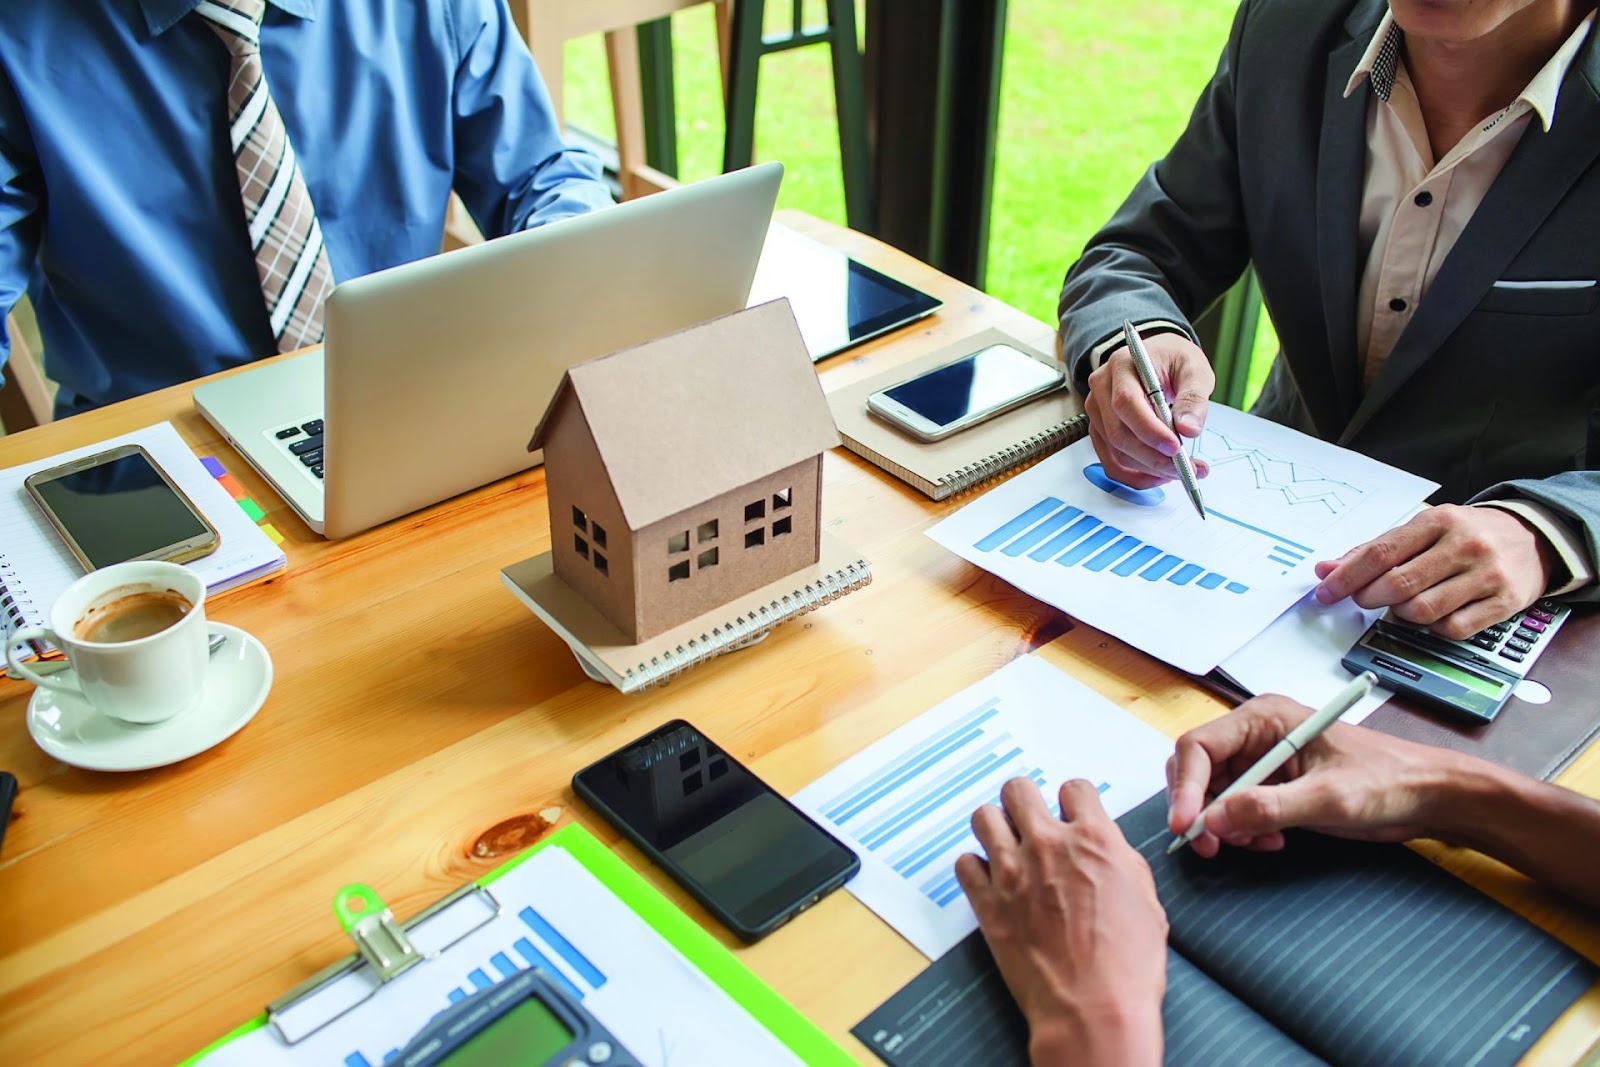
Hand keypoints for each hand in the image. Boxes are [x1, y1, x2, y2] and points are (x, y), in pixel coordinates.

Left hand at [956, 779, 1166, 1066]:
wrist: (1093, 1008)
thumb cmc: (1127, 966)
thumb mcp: (1147, 900)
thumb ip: (1120, 862)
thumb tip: (1106, 850)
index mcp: (1093, 840)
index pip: (1074, 789)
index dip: (1074, 802)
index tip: (1071, 815)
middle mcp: (1048, 846)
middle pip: (1018, 790)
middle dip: (1025, 802)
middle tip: (1031, 822)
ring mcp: (1012, 872)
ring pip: (984, 817)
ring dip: (996, 828)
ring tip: (1006, 846)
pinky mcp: (987, 903)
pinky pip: (964, 864)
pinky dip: (975, 869)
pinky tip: (989, 881)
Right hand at [1084, 332, 1212, 489]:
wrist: (1157, 358)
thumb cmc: (1172, 360)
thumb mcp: (1194, 368)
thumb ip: (1193, 397)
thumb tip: (1189, 429)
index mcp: (1122, 366)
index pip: (1126, 402)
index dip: (1150, 430)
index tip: (1176, 448)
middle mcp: (1102, 388)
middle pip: (1119, 433)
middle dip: (1154, 457)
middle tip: (1187, 468)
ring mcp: (1097, 411)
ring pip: (1116, 452)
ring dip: (1150, 469)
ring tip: (1183, 470)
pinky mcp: (1100, 430)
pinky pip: (1112, 462)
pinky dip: (1137, 475)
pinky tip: (1160, 475)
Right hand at [1165, 695, 1456, 856]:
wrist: (1427, 796)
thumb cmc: (1388, 781)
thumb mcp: (1328, 797)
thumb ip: (1269, 808)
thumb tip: (1213, 820)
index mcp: (1264, 718)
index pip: (1199, 746)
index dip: (1186, 786)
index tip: (1185, 826)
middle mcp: (1256, 735)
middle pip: (1198, 770)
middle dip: (1200, 810)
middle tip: (1210, 846)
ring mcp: (1264, 762)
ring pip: (1214, 795)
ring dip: (1224, 825)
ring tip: (1257, 843)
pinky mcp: (1274, 787)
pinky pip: (1237, 810)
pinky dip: (1242, 831)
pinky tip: (1270, 842)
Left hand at [1313, 505, 1555, 638]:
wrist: (1532, 537)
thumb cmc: (1466, 534)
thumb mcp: (1423, 529)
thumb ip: (1375, 549)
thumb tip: (1326, 569)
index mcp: (1438, 521)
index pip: (1380, 553)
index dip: (1346, 577)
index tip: (1325, 592)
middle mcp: (1464, 546)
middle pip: (1398, 584)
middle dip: (1369, 598)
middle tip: (1364, 599)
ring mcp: (1486, 575)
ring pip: (1422, 611)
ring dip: (1401, 614)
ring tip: (1404, 603)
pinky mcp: (1504, 602)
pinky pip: (1452, 628)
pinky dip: (1433, 628)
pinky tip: (1434, 614)